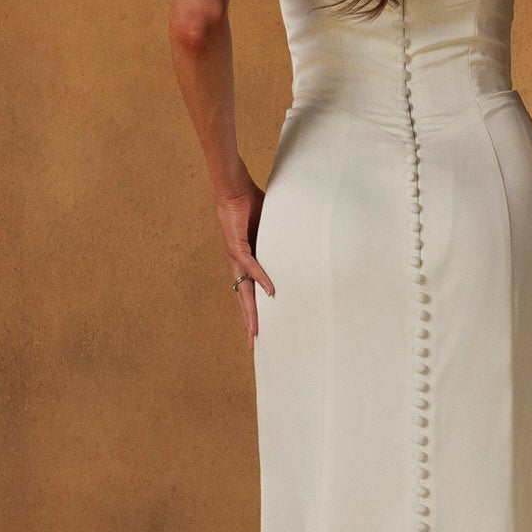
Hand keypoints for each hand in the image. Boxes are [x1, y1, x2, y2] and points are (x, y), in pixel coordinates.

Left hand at [213, 175, 274, 347]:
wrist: (233, 188)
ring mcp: (235, 257)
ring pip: (243, 291)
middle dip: (249, 321)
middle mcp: (237, 264)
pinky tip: (270, 293)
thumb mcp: (269, 228)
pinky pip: (252, 267)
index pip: (248, 293)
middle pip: (244, 299)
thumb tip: (297, 242)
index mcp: (244, 262)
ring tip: (255, 331)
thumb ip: (278, 240)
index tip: (257, 331)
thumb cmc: (249, 204)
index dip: (252, 312)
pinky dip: (262, 280)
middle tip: (254, 343)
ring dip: (250, 311)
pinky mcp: (237, 246)